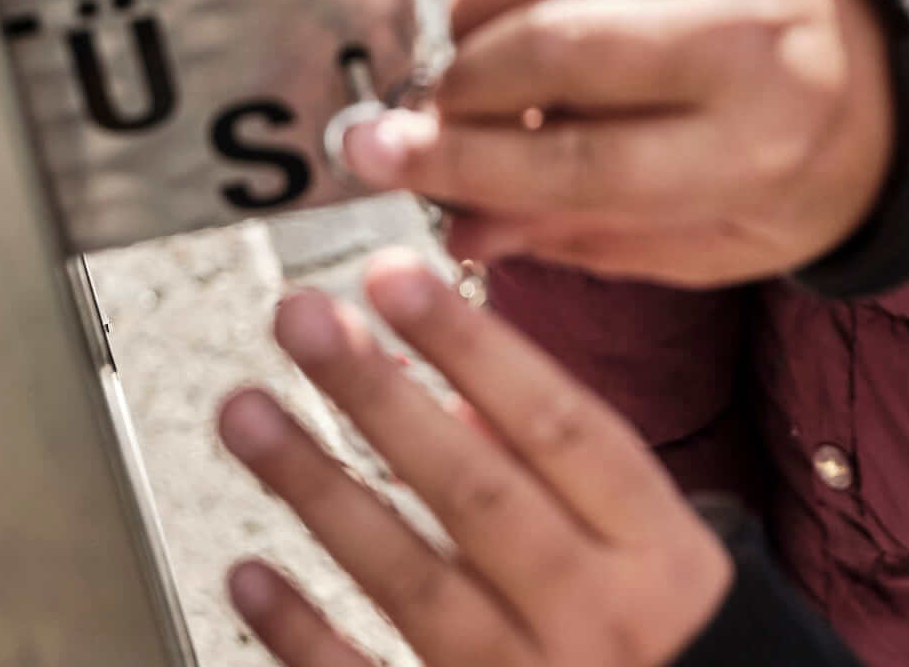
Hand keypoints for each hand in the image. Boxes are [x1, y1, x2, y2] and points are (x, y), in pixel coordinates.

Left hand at [217, 251, 732, 664]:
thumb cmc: (661, 636)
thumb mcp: (654, 548)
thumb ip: (562, 469)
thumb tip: (452, 388)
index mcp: (655, 552)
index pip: (557, 427)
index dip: (471, 347)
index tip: (392, 276)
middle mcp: (598, 618)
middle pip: (475, 494)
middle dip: (379, 398)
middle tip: (302, 320)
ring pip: (413, 583)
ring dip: (320, 490)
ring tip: (247, 413)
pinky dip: (306, 634)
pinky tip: (251, 572)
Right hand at [343, 0, 894, 285]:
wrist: (893, 39)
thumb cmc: (790, 158)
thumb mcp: (714, 234)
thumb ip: (587, 235)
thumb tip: (458, 229)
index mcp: (760, 143)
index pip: (583, 160)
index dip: (465, 164)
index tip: (378, 159)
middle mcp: (747, 31)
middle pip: (556, 45)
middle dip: (462, 84)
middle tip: (426, 112)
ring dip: (473, 5)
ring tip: (466, 51)